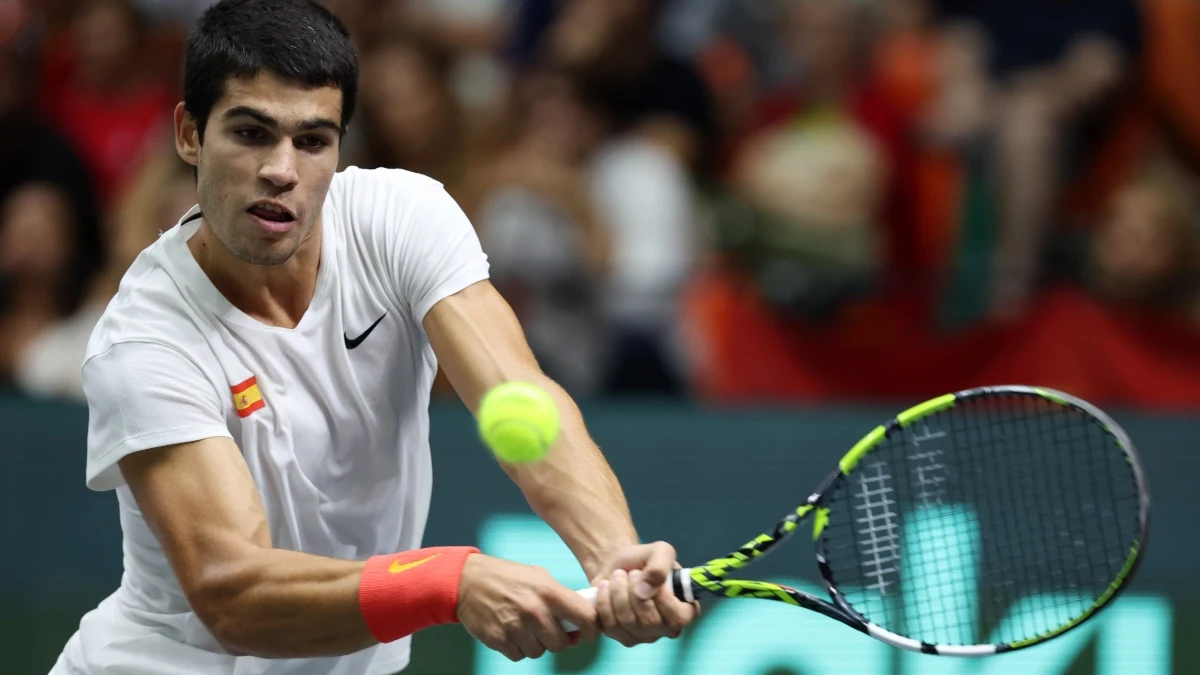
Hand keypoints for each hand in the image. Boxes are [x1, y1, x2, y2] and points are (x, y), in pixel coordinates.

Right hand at [457, 554, 600, 661]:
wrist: (467, 580)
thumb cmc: (507, 577)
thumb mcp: (539, 576)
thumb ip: (561, 598)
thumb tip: (578, 626)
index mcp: (549, 592)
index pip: (584, 617)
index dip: (591, 629)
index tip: (588, 633)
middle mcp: (534, 611)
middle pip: (560, 644)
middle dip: (557, 640)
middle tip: (548, 630)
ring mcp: (516, 627)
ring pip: (539, 652)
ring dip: (535, 644)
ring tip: (525, 627)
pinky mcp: (499, 639)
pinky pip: (519, 656)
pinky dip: (517, 648)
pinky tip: (511, 632)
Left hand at [589, 542, 699, 646]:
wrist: (616, 566)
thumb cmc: (643, 560)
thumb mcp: (660, 551)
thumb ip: (660, 566)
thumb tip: (646, 591)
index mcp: (684, 609)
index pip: (679, 618)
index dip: (663, 598)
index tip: (649, 577)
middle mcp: (667, 628)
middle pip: (650, 621)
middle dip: (634, 590)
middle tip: (631, 573)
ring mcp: (644, 636)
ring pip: (628, 622)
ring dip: (618, 592)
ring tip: (617, 576)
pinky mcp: (621, 637)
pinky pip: (610, 625)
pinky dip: (604, 601)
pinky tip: (606, 588)